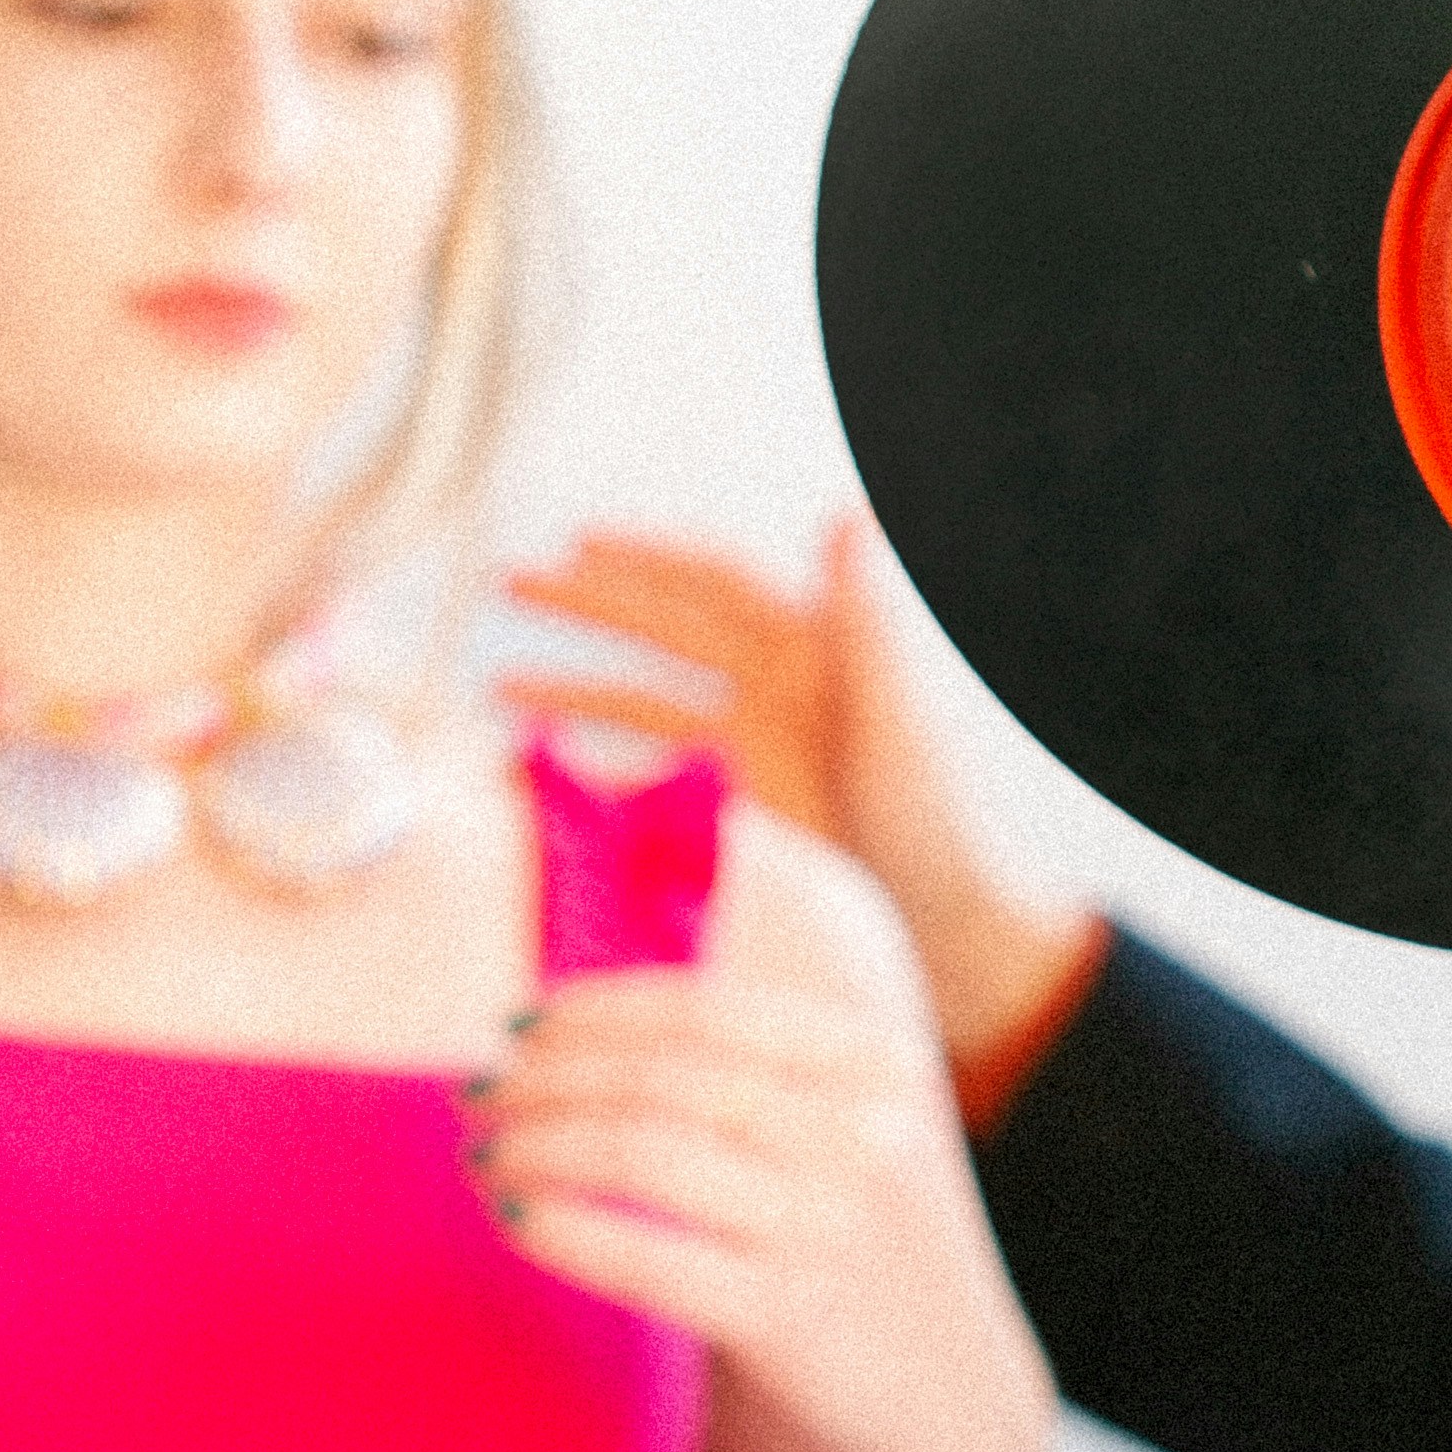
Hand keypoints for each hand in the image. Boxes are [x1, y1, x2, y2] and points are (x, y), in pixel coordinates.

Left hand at [459, 802, 1053, 1451]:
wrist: (957, 1404)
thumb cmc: (877, 1255)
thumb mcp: (867, 1135)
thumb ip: (773, 1072)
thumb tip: (595, 1021)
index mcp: (875, 1067)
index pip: (706, 1009)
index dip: (595, 1009)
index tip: (521, 1022)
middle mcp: (860, 1135)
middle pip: (659, 1076)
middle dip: (546, 1077)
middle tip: (478, 1091)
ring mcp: (826, 1226)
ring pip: (638, 1152)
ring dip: (536, 1143)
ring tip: (484, 1152)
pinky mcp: (788, 1317)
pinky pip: (643, 1257)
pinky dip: (561, 1229)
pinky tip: (514, 1215)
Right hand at [503, 517, 1092, 1068]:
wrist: (952, 939)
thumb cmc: (944, 828)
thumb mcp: (903, 724)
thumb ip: (868, 624)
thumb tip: (849, 512)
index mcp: (813, 651)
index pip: (718, 579)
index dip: (651, 554)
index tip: (580, 540)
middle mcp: (773, 689)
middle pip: (665, 627)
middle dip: (587, 605)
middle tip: (508, 583)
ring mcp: (748, 752)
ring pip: (644, 700)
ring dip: (575, 688)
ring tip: (499, 687)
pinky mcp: (731, 813)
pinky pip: (649, 777)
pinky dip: (595, 772)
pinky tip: (539, 776)